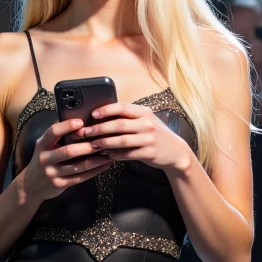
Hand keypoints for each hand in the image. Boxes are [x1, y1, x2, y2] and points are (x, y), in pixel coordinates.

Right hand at [19, 118, 110, 201]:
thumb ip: (57, 137)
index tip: (81, 122)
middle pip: (68, 151)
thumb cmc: (43, 160)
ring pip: (77, 166)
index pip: (53, 132)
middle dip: (87, 147)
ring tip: (108, 154)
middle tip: (102, 142)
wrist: (31, 185)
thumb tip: (80, 124)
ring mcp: (52, 173)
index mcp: (42, 145)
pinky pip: (80, 177)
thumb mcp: (44, 147)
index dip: (67, 126)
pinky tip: (103, 166)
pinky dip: (94, 171)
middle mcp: (45, 159)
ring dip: (95, 161)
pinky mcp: (59, 184)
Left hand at [77, 100, 191, 173]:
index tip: (93, 114)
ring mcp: (149, 139)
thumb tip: (103, 117)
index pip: (123, 107)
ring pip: (121, 141)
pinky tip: (106, 154)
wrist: (176, 152)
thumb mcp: (146, 121)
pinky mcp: (149, 153)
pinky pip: (127, 154)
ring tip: (93, 145)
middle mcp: (147, 124)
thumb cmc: (156, 135)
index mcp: (144, 113)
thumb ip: (129, 117)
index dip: (106, 110)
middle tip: (86, 132)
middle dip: (99, 129)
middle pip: (119, 125)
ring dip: (104, 143)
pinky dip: (115, 154)